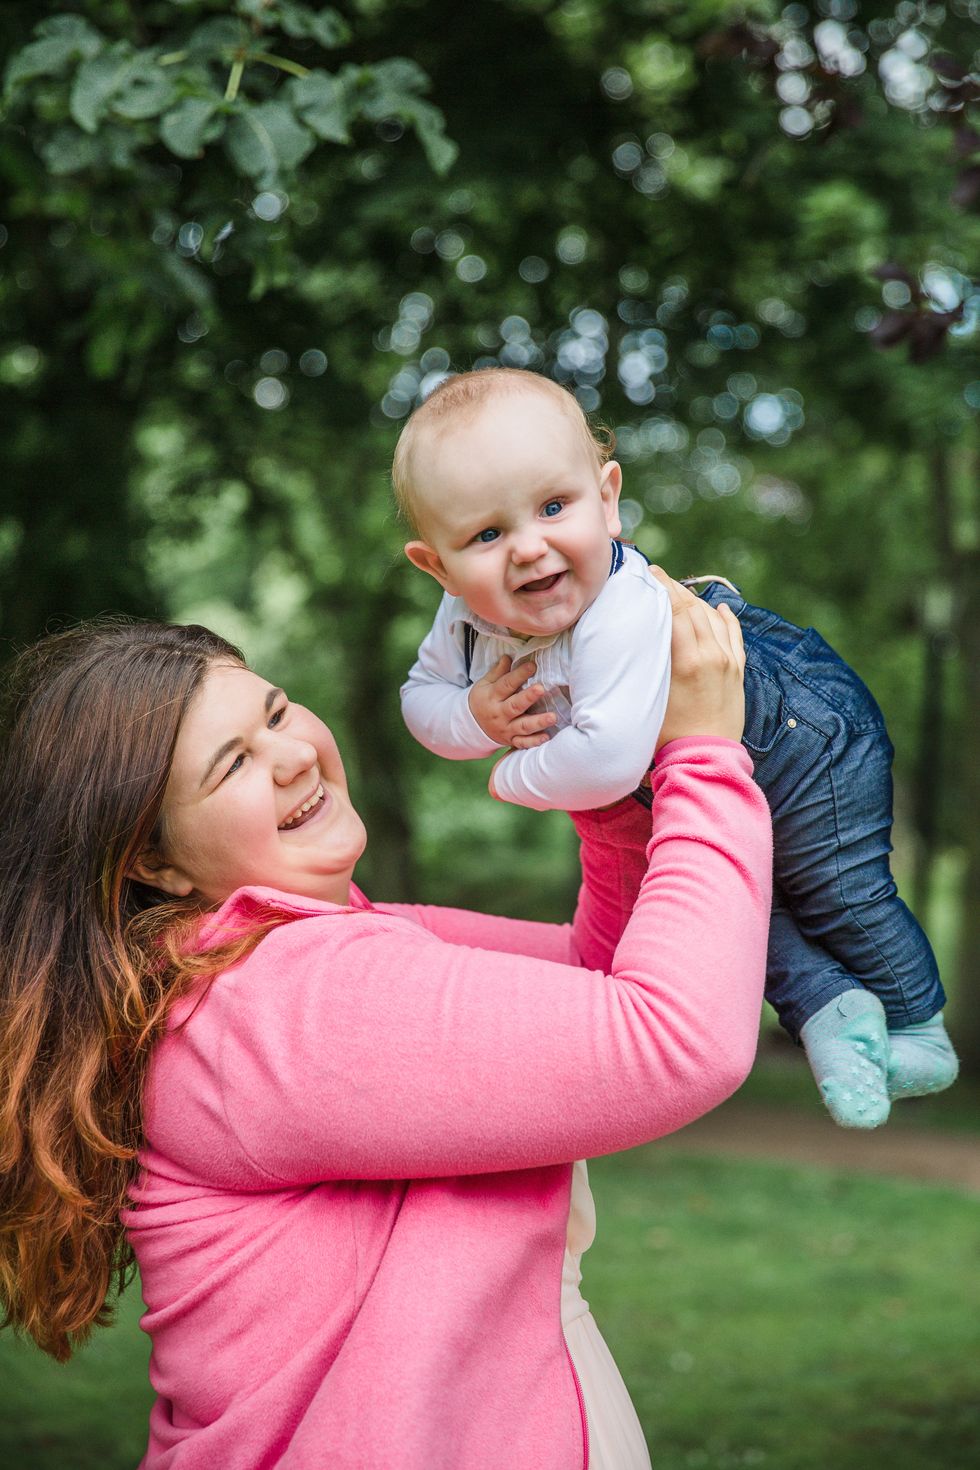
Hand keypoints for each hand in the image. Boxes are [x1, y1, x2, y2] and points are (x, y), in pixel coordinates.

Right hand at [468, 655, 557, 748]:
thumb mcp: (484, 684)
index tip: (532, 666)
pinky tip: (546, 737)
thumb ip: (498, 672)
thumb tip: (508, 657)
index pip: (506, 685)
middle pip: (515, 706)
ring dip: (538, 722)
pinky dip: (534, 742)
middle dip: (528, 698)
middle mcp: (499, 714)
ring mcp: (506, 729)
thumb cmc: (482, 700)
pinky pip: (523, 743)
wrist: (470, 727)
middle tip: (541, 689)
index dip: (519, 675)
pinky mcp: (511, 740)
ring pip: (523, 726)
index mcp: (492, 697)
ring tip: (553, 717)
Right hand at [648, 566, 745, 750]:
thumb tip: (638, 635)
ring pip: (712, 617)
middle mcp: (711, 655)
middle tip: (657, 576)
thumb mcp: (649, 696)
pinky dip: (726, 617)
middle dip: (673, 588)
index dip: (661, 587)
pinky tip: (719, 608)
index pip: (674, 609)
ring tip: (679, 591)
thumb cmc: (667, 735)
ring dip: (695, 600)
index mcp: (687, 660)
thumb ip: (647, 663)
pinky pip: (734, 634)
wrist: (704, 760)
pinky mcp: (738, 671)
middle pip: (692, 607)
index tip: (648, 572)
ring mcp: (728, 661)